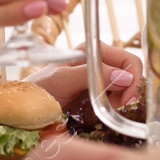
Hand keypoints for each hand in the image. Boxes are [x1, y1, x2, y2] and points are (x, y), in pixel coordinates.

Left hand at [25, 42, 142, 108]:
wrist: (27, 105)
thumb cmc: (40, 89)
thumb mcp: (64, 80)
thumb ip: (93, 75)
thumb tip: (126, 77)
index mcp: (93, 50)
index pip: (128, 60)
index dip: (132, 80)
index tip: (124, 100)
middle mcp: (99, 60)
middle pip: (131, 73)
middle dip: (127, 91)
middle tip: (113, 107)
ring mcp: (99, 75)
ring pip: (126, 86)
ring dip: (120, 99)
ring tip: (104, 108)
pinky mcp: (98, 91)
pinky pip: (117, 96)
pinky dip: (114, 105)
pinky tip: (101, 110)